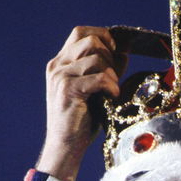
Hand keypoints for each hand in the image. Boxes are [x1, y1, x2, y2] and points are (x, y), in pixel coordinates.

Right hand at [38, 26, 127, 180]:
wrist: (64, 147)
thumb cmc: (80, 123)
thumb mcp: (93, 92)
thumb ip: (104, 71)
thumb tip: (123, 54)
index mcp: (60, 63)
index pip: (80, 32)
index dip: (101, 35)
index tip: (114, 51)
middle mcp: (57, 66)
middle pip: (90, 40)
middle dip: (109, 55)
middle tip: (113, 76)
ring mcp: (61, 76)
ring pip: (96, 57)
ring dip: (111, 73)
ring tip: (112, 91)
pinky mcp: (68, 90)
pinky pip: (98, 77)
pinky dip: (111, 86)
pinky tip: (112, 97)